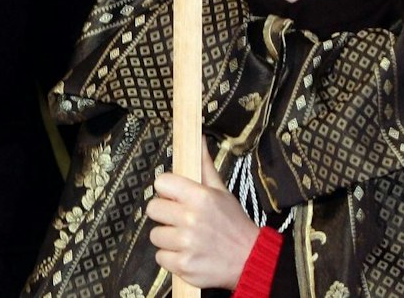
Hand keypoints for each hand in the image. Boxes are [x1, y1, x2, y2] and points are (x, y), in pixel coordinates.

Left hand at [146, 144, 258, 291]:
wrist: (250, 260)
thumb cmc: (234, 224)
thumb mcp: (221, 192)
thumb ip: (204, 166)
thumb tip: (198, 138)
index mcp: (200, 197)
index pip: (161, 182)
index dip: (166, 189)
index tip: (174, 196)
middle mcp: (190, 219)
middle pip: (153, 208)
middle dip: (164, 213)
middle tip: (179, 219)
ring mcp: (186, 244)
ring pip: (155, 235)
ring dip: (167, 238)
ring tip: (185, 238)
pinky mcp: (183, 266)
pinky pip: (160, 257)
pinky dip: (171, 258)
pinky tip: (186, 254)